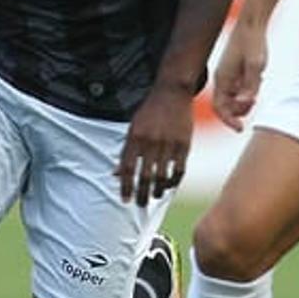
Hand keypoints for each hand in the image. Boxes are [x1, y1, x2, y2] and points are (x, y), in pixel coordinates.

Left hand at [118, 82, 194, 204]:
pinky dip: (173, 181)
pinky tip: (169, 186)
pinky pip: (179, 170)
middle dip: (141, 194)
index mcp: (135, 138)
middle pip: (144, 176)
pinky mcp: (184, 144)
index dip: (126, 187)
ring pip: (162, 176)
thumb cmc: (149, 111)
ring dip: (157, 190)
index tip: (125, 200)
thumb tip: (114, 174)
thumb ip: (125, 151)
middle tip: (140, 204)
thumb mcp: (132, 128)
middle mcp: (151, 142)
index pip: (127, 169)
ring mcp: (168, 144)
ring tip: (154, 196)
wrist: (172, 92)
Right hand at [211, 22, 267, 131]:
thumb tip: (247, 103)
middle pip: (226, 106)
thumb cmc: (253, 43)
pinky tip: (259, 77)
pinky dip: (248, 89)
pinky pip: (239, 87)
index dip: (229, 121)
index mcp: (223, 79)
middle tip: (254, 103)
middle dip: (238, 110)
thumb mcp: (256, 65)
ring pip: (233, 97)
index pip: (219, 108)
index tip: (241, 128)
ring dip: (244, 100)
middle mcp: (222, 78)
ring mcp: (228, 74)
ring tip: (257, 88)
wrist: (252, 23)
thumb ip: (251, 85)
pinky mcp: (235, 69)